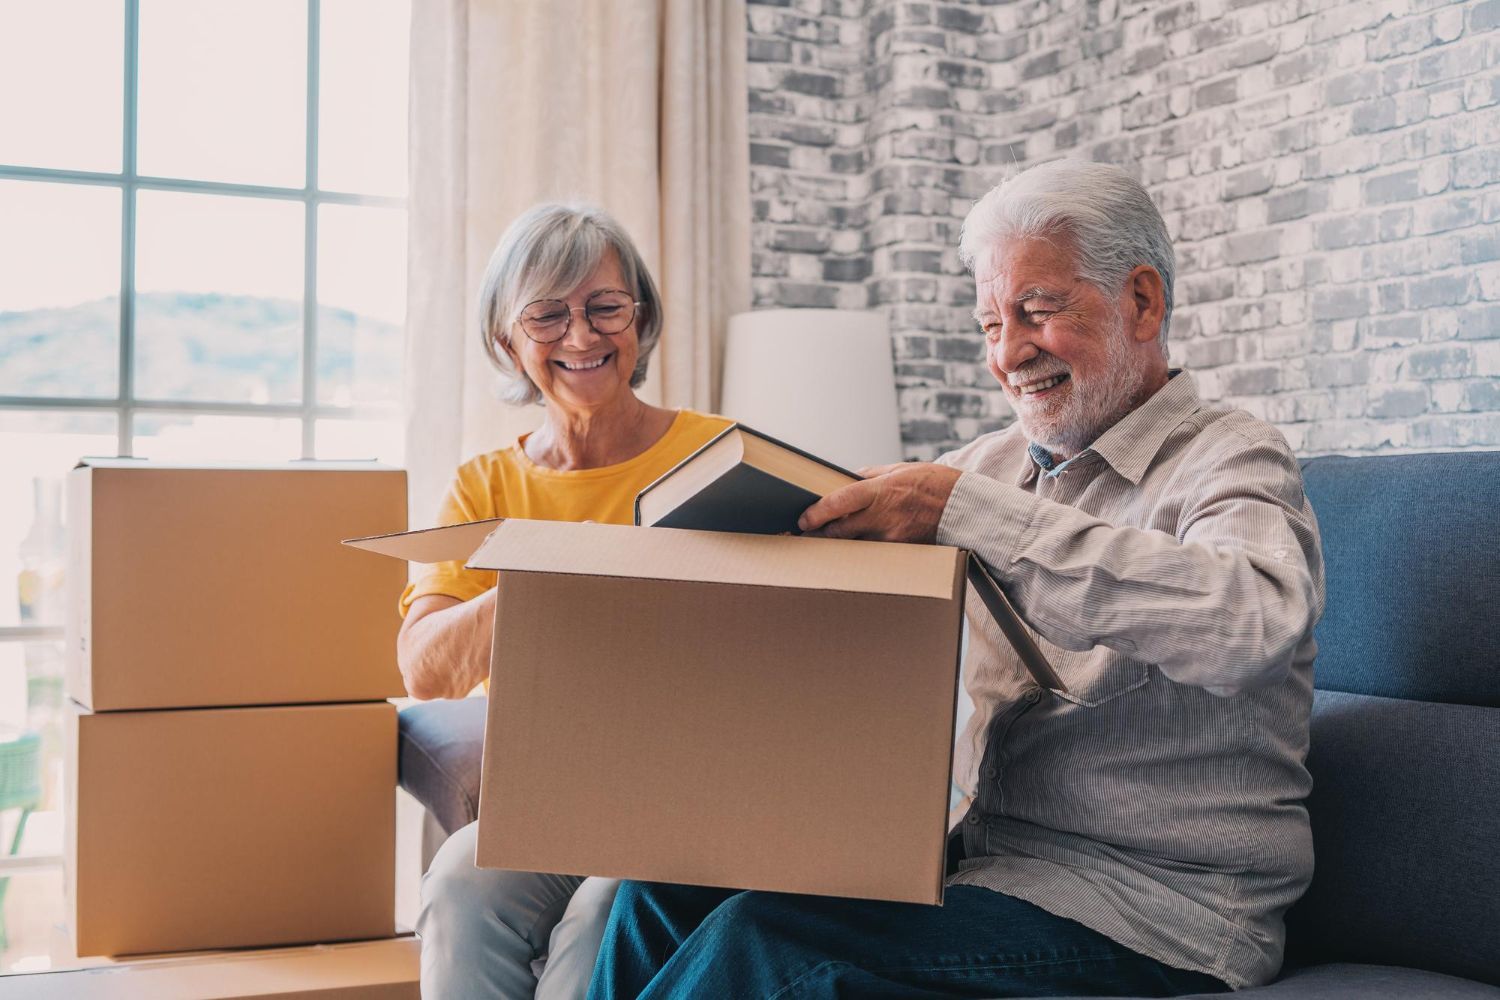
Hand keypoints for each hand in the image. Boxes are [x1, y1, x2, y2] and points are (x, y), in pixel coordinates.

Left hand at [798, 462, 961, 542]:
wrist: (967, 509)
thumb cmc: (936, 484)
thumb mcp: (902, 469)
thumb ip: (872, 476)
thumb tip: (848, 478)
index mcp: (880, 491)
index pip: (838, 502)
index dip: (816, 513)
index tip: (803, 519)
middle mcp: (882, 516)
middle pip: (839, 531)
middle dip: (818, 535)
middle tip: (801, 537)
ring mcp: (891, 538)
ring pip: (853, 545)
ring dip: (837, 545)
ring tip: (820, 545)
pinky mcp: (900, 552)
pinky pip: (873, 553)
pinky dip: (861, 551)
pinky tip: (852, 551)